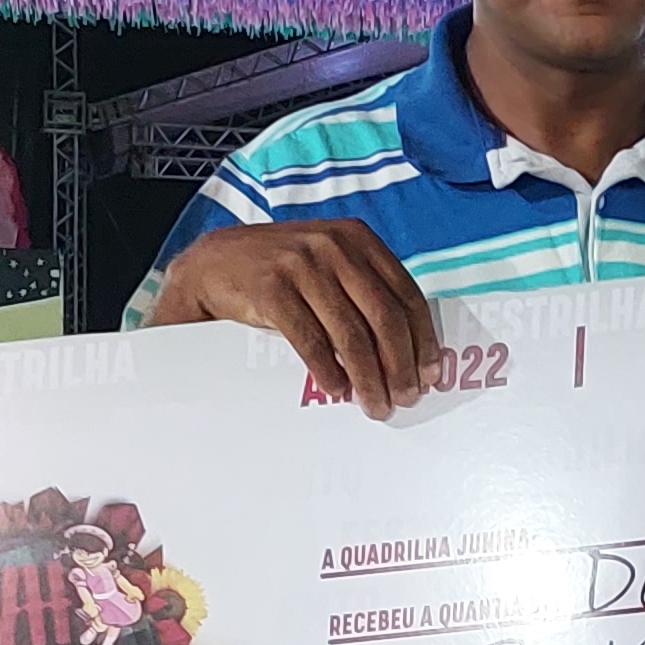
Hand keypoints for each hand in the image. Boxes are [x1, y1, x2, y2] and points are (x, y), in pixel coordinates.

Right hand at [150, 219, 439, 419]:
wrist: (213, 263)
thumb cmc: (279, 271)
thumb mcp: (328, 262)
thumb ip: (363, 287)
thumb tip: (407, 346)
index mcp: (357, 239)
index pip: (405, 293)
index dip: (422, 339)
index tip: (431, 373)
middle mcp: (333, 247)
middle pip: (384, 316)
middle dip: (400, 365)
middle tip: (406, 397)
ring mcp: (301, 265)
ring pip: (350, 333)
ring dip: (368, 377)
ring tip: (374, 404)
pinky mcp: (271, 289)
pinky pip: (310, 339)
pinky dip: (327, 370)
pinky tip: (337, 391)